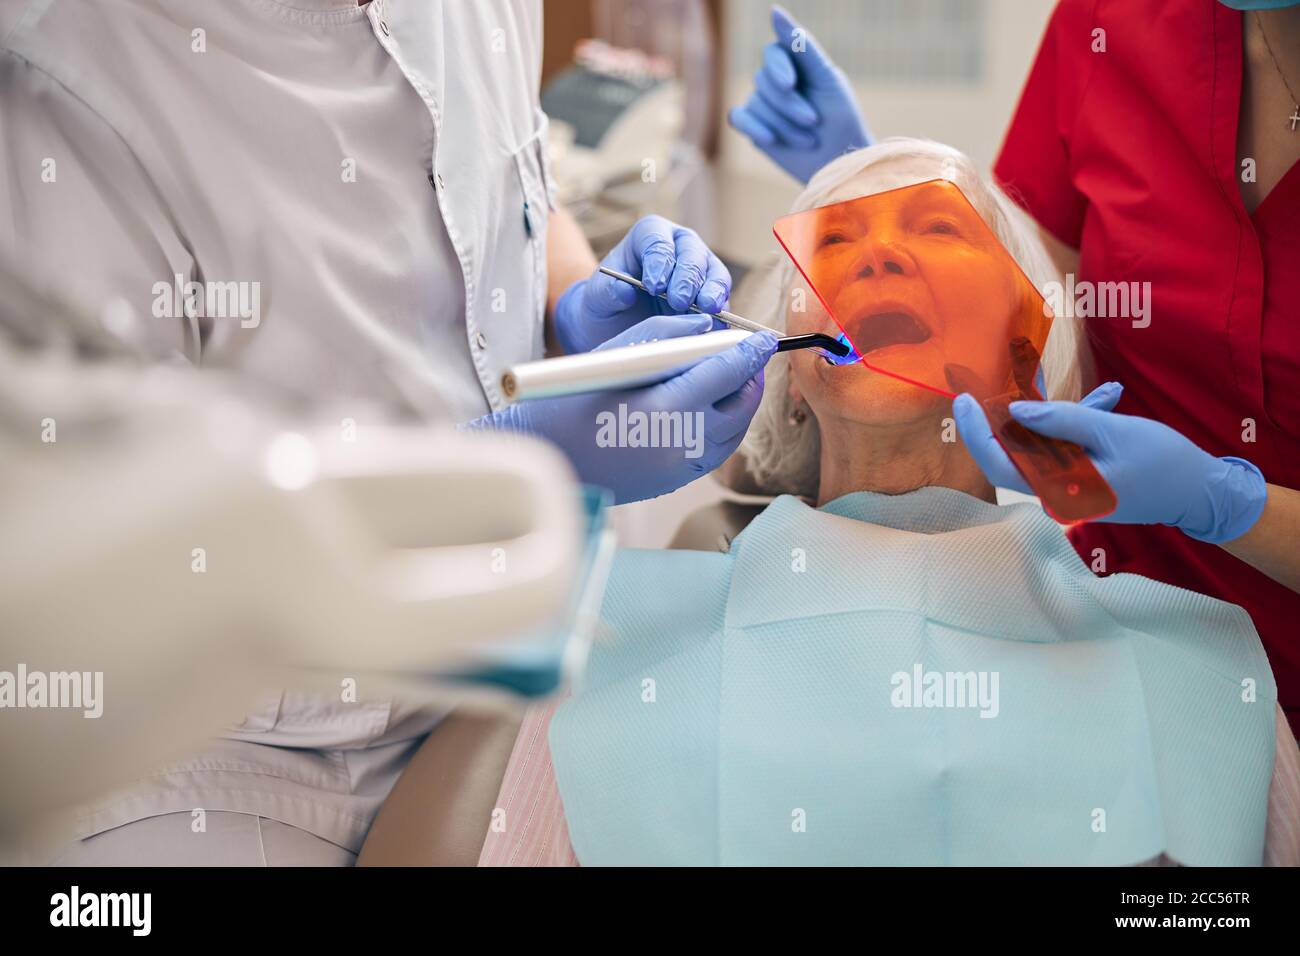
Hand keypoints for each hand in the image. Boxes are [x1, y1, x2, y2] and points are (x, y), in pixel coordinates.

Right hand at [468, 316, 777, 503]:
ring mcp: (684, 466)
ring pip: (734, 429)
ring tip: (730, 378)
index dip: (751, 353)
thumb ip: (667, 335)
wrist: (550, 456)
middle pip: (741, 404)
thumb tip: (707, 327)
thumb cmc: (573, 399)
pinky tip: (709, 407)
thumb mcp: (617, 354)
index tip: (764, 340)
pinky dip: (722, 425)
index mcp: (669, 406)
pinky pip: (716, 449)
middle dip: (749, 377)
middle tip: (746, 356)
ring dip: (738, 402)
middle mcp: (685, 442)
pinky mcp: (678, 480)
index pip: (728, 372)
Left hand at [552, 216, 730, 355]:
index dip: (659, 261)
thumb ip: (607, 291)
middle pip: (692, 254)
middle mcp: (680, 246)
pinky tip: (716, 326)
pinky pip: (723, 301)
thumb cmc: (608, 302)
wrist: (619, 325)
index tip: (653, 286)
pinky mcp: (713, 295)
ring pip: (715, 274)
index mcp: (651, 235)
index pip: (658, 241)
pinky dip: (721, 314)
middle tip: (679, 301)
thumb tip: (625, 291)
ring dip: (713, 292)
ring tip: (707, 310)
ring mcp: (701, 270)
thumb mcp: (597, 297)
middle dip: (687, 278)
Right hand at [728, 5, 870, 183]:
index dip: (779, 67)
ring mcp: (762, 103)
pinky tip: (770, 139)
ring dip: (784, 124)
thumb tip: (773, 11)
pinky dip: (754, 127)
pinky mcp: (753, 127)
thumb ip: (802, 46)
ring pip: (757, 103)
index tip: (791, 84)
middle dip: (789, 105)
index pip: (773, 53)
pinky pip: (739, 118)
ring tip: (809, 139)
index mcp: (796, 64)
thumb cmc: (840, 118)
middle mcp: (776, 80)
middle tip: (814, 122)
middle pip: (764, 81)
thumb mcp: (826, 79)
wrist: (839, 162)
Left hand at [953, 382, 1267, 542]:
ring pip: (1042, 445)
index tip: (964, 400)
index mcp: (1059, 490)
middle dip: (1009, 413)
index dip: (978, 433)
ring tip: (1089, 387)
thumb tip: (1015, 411)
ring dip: (1058, 413)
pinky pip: (1065, 447)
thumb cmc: (1163, 463)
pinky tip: (1111, 398)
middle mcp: (1056, 494)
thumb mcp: (1112, 432)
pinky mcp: (1080, 478)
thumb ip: (1062, 421)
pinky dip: (1079, 422)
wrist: (1202, 493)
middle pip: (1015, 452)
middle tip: (1003, 375)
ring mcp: (1068, 488)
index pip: (1001, 464)